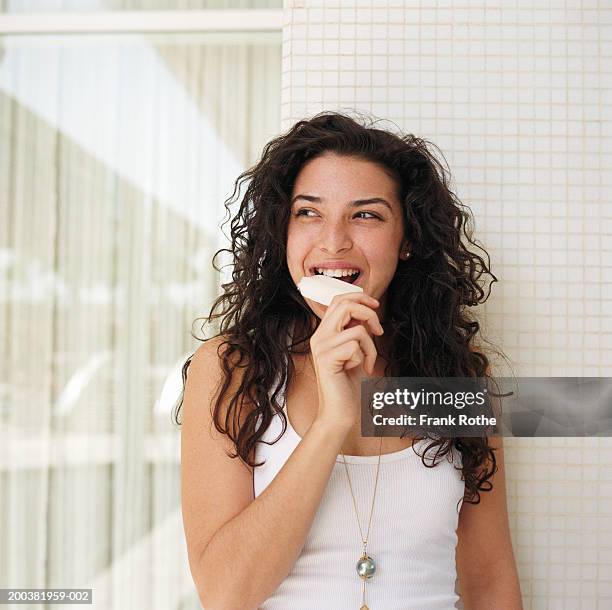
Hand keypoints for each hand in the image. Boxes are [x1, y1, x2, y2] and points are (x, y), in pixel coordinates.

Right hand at [309, 291, 383, 429]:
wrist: (340, 412)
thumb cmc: (349, 383)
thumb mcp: (355, 350)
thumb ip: (355, 330)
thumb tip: (366, 312)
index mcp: (324, 332)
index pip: (339, 300)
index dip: (359, 296)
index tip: (376, 305)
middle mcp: (319, 336)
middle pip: (345, 305)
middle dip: (369, 314)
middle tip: (378, 331)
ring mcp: (321, 347)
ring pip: (357, 330)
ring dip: (371, 347)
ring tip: (367, 362)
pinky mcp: (326, 358)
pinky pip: (355, 345)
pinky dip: (366, 357)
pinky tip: (362, 370)